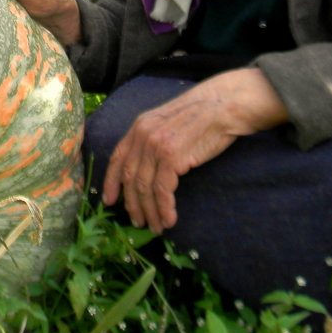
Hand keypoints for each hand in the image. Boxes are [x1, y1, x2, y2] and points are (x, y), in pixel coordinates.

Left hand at [103, 68, 287, 233]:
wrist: (223, 105)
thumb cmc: (202, 116)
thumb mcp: (168, 122)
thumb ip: (153, 139)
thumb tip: (147, 166)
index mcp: (139, 126)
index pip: (117, 157)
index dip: (110, 181)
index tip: (108, 200)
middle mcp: (142, 135)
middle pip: (129, 176)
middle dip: (131, 203)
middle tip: (137, 222)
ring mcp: (155, 145)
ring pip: (143, 187)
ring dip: (149, 211)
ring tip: (155, 227)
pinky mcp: (171, 156)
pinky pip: (162, 190)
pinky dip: (164, 208)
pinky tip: (169, 220)